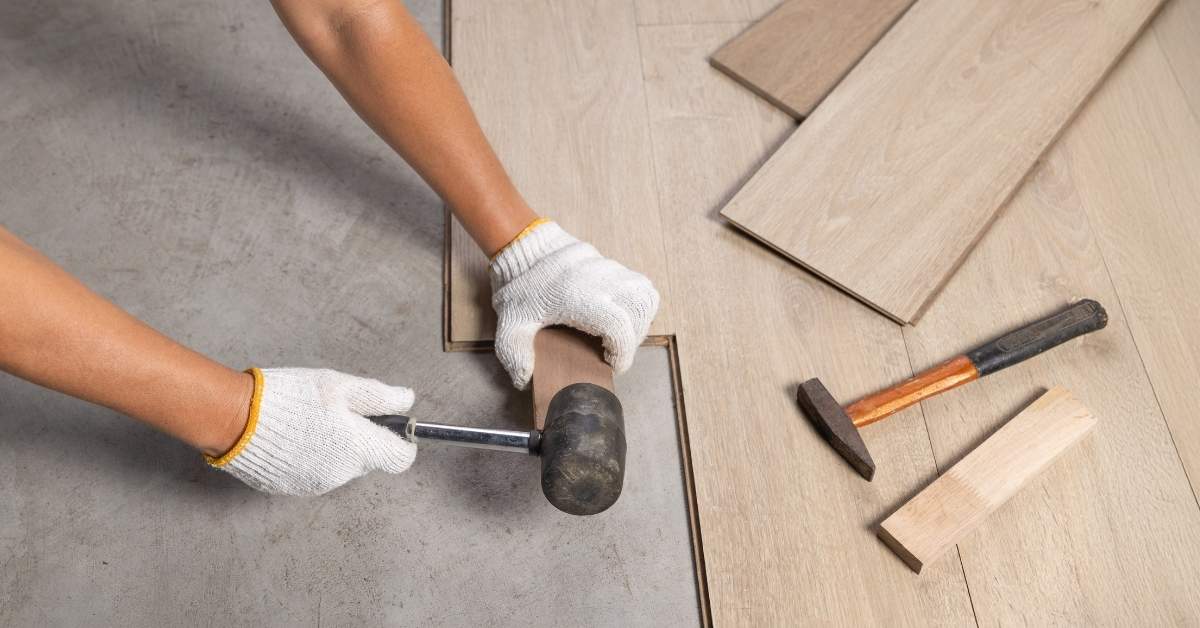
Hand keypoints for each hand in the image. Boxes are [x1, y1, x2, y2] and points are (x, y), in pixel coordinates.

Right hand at [208, 368, 416, 495]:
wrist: (237, 420)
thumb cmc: (291, 398)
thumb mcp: (341, 386)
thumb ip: (380, 396)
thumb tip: (408, 400)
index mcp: (360, 450)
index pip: (401, 459)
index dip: (400, 441)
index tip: (390, 425)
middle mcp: (343, 475)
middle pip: (368, 460)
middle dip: (362, 439)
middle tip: (338, 413)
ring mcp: (317, 486)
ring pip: (341, 467)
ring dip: (336, 449)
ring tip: (310, 422)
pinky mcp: (293, 490)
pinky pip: (316, 474)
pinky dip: (312, 458)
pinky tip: (294, 437)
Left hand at [489, 220, 659, 388]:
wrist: (523, 244)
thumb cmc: (519, 285)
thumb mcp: (510, 324)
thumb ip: (515, 355)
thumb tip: (525, 380)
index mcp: (580, 299)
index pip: (618, 326)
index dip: (622, 352)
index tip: (614, 365)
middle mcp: (601, 282)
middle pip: (638, 312)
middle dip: (633, 339)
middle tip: (614, 352)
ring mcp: (610, 270)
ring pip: (645, 296)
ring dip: (640, 319)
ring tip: (622, 334)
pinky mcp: (612, 265)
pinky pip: (639, 285)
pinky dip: (637, 303)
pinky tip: (620, 316)